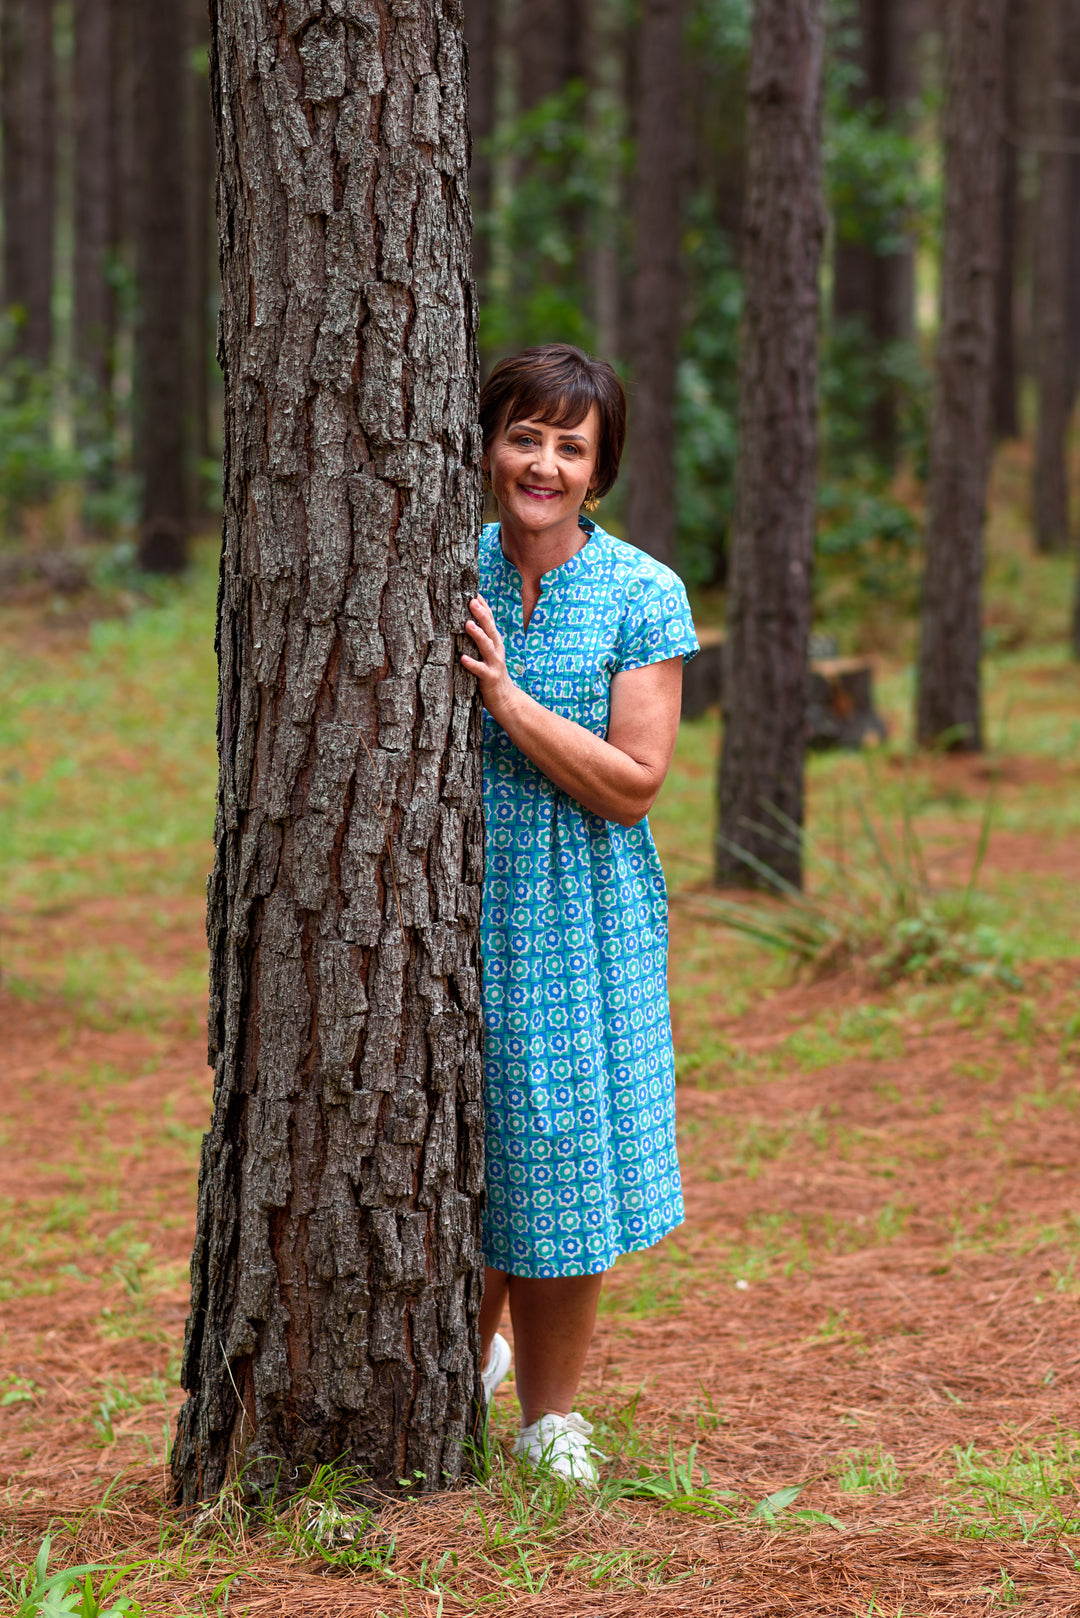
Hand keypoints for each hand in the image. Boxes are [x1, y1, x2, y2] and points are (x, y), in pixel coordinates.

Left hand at [462, 596, 517, 721]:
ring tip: (468, 624)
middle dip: (482, 614)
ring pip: (487, 647)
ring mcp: (494, 664)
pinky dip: (472, 663)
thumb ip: (482, 641)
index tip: (474, 592)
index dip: (484, 607)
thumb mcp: (489, 655)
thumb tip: (467, 621)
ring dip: (478, 635)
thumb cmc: (492, 675)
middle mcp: (496, 651)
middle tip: (472, 600)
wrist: (506, 701)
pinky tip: (463, 658)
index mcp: (495, 644)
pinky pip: (480, 670)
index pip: (490, 621)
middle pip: (490, 629)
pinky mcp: (489, 678)